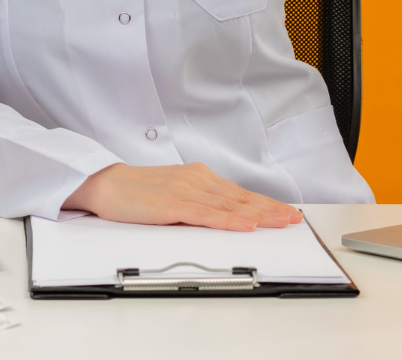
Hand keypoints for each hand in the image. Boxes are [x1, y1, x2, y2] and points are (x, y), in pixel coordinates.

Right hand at [62, 162, 303, 231]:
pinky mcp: (173, 204)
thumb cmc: (137, 192)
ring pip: (230, 205)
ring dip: (258, 215)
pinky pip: (206, 214)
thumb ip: (197, 202)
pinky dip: (229, 220)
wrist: (107, 184)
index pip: (239, 192)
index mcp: (198, 177)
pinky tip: (245, 225)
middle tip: (294, 218)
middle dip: (270, 209)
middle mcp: (197, 180)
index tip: (286, 212)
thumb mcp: (173, 194)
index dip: (265, 203)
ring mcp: (186, 191)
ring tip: (280, 222)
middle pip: (241, 197)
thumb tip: (223, 217)